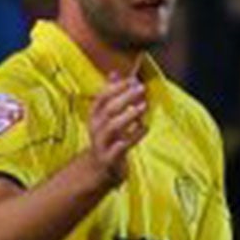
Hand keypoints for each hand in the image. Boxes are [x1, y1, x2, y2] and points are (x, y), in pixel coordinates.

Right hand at [86, 72, 147, 186]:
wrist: (99, 167)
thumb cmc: (107, 136)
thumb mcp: (106, 115)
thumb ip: (112, 94)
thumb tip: (114, 72)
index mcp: (95, 116)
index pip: (102, 97)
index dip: (116, 87)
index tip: (132, 80)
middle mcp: (96, 128)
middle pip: (108, 110)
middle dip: (125, 98)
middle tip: (141, 89)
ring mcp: (102, 143)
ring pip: (112, 127)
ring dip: (128, 116)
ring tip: (143, 107)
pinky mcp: (110, 158)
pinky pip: (121, 147)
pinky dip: (134, 136)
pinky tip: (145, 128)